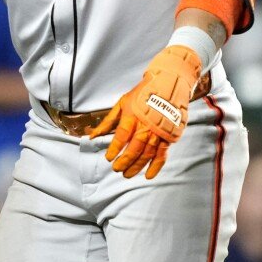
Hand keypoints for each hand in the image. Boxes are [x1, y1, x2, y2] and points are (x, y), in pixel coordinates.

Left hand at [87, 45, 201, 178]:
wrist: (168, 87)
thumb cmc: (142, 95)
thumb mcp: (122, 103)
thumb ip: (108, 121)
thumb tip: (92, 135)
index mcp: (132, 116)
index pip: (122, 136)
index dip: (115, 148)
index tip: (108, 157)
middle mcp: (146, 126)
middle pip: (134, 148)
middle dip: (124, 161)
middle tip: (116, 169)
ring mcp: (158, 132)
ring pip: (147, 154)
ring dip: (137, 166)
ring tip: (127, 174)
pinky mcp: (169, 137)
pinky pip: (162, 155)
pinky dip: (156, 166)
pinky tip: (148, 175)